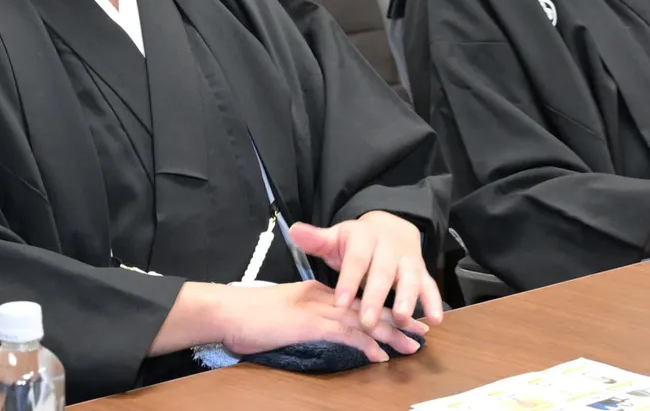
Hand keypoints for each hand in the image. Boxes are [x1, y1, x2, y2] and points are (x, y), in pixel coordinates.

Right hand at [216, 280, 428, 362]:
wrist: (227, 311)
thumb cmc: (249, 317)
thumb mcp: (284, 315)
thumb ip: (304, 320)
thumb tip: (315, 330)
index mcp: (318, 293)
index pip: (358, 301)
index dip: (383, 311)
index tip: (404, 320)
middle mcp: (323, 297)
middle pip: (369, 308)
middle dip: (398, 320)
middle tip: (422, 332)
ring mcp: (318, 309)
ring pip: (364, 320)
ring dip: (391, 334)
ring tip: (412, 347)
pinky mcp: (310, 323)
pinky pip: (345, 334)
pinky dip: (366, 345)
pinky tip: (380, 356)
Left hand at [289, 211, 443, 329]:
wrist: (389, 229)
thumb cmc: (355, 242)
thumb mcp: (335, 238)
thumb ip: (316, 240)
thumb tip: (294, 230)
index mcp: (364, 238)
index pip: (357, 258)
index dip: (349, 279)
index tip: (340, 302)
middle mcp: (389, 247)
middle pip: (383, 271)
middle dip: (376, 296)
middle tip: (368, 321)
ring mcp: (408, 260)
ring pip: (410, 277)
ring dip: (408, 298)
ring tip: (402, 318)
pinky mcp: (422, 272)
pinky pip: (430, 286)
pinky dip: (434, 302)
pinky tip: (435, 320)